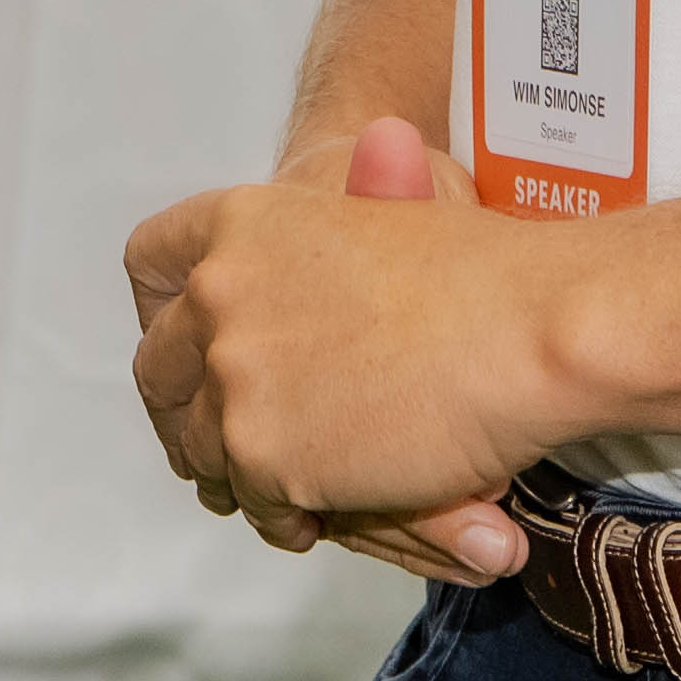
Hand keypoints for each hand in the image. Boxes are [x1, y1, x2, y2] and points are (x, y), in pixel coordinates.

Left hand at [123, 116, 566, 577]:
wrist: (530, 331)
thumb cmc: (483, 273)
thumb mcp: (382, 213)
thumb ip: (331, 226)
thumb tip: (356, 165)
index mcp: (241, 223)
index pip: (149, 263)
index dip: (164, 312)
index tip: (190, 348)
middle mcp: (218, 294)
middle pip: (160, 371)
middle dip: (186, 412)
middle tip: (230, 439)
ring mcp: (235, 377)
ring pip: (199, 448)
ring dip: (235, 471)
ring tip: (287, 485)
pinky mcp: (263, 454)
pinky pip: (251, 503)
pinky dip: (281, 515)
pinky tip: (322, 512)